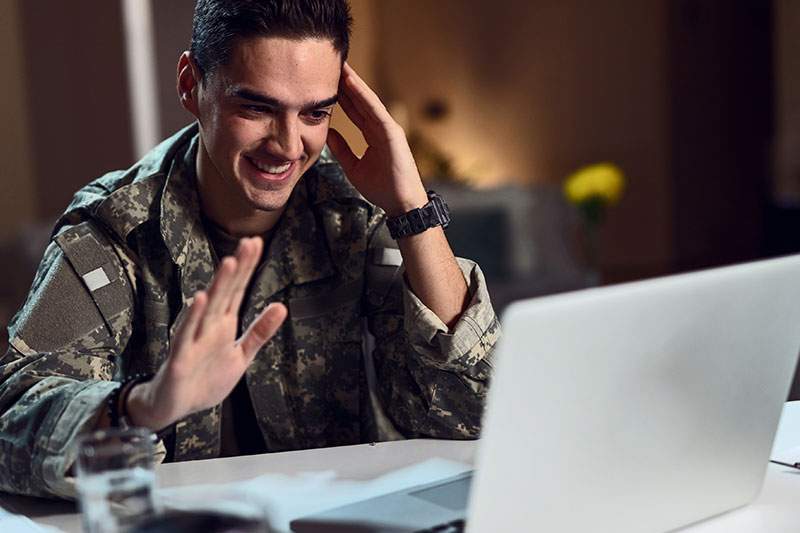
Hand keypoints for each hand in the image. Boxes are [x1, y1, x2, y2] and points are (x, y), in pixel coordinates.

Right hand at [127, 237, 286, 430]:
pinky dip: (193, 317)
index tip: (256, 242)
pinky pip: (186, 335)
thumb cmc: (205, 379)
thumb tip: (282, 306)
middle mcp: (208, 326)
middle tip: (249, 242)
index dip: (247, 268)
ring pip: (208, 308)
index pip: (237, 291)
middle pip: (225, 292)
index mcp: (223, 324)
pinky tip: (199, 299)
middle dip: (238, 268)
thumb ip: (260, 332)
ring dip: (218, 286)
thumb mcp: (241, 356)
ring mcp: (194, 339)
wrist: (173, 407)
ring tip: (229, 263)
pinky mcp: (180, 357)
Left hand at [326, 62, 427, 215]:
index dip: (342, 96)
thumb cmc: (382, 188)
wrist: (400, 203)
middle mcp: (381, 128)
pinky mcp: (393, 133)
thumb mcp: (354, 167)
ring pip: (367, 101)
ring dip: (354, 83)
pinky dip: (364, 96)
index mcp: (373, 135)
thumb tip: (330, 133)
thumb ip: (342, 149)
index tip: (327, 82)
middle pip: (360, 101)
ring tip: (340, 67)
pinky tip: (353, 83)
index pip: (355, 111)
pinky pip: (376, 111)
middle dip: (346, 84)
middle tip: (331, 65)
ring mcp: (388, 128)